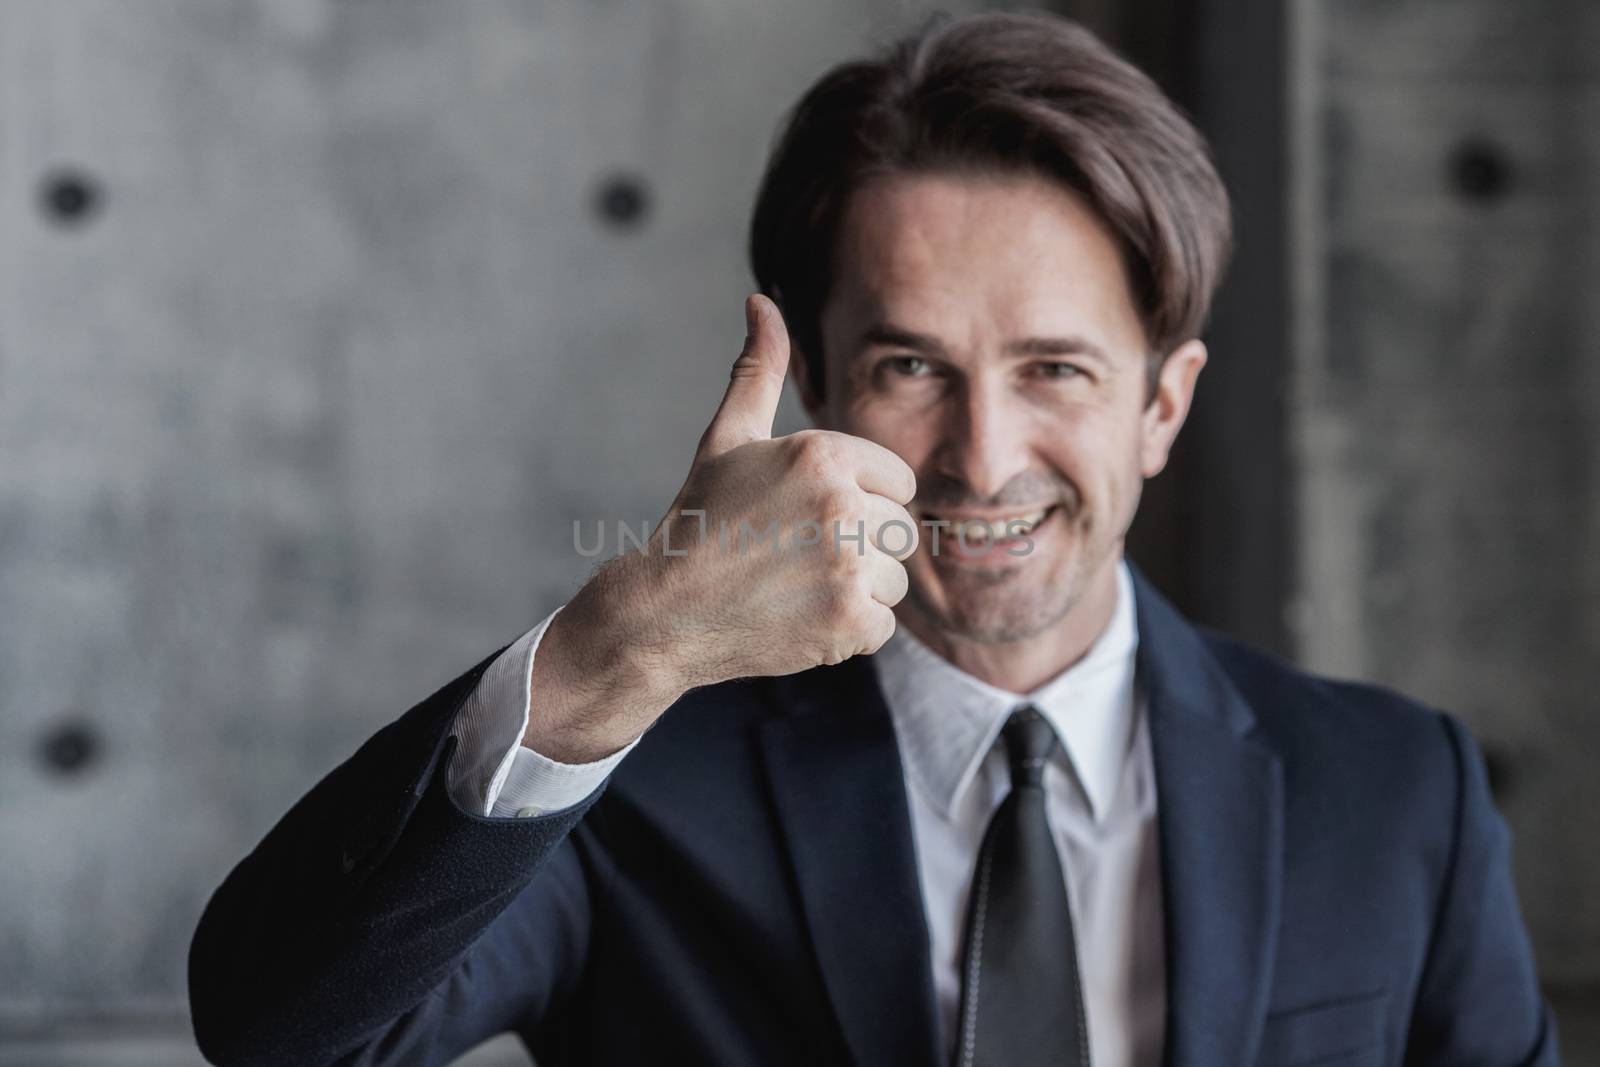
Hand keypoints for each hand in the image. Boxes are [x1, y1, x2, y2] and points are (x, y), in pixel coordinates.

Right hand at [523, 294, 916, 761]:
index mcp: (822, 454)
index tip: (810, 518)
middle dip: (861, 547)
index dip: (861, 501)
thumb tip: (762, 301)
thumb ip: (759, 369)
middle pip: (901, 530)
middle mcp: (841, 505)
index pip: (899, 481)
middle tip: (798, 557)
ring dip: (858, 590)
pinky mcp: (848, 623)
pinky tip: (801, 617)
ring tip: (798, 586)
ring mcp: (846, 567)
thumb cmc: (700, 519)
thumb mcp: (729, 437)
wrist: (663, 612)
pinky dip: (849, 630)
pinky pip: (883, 624)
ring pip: (896, 579)